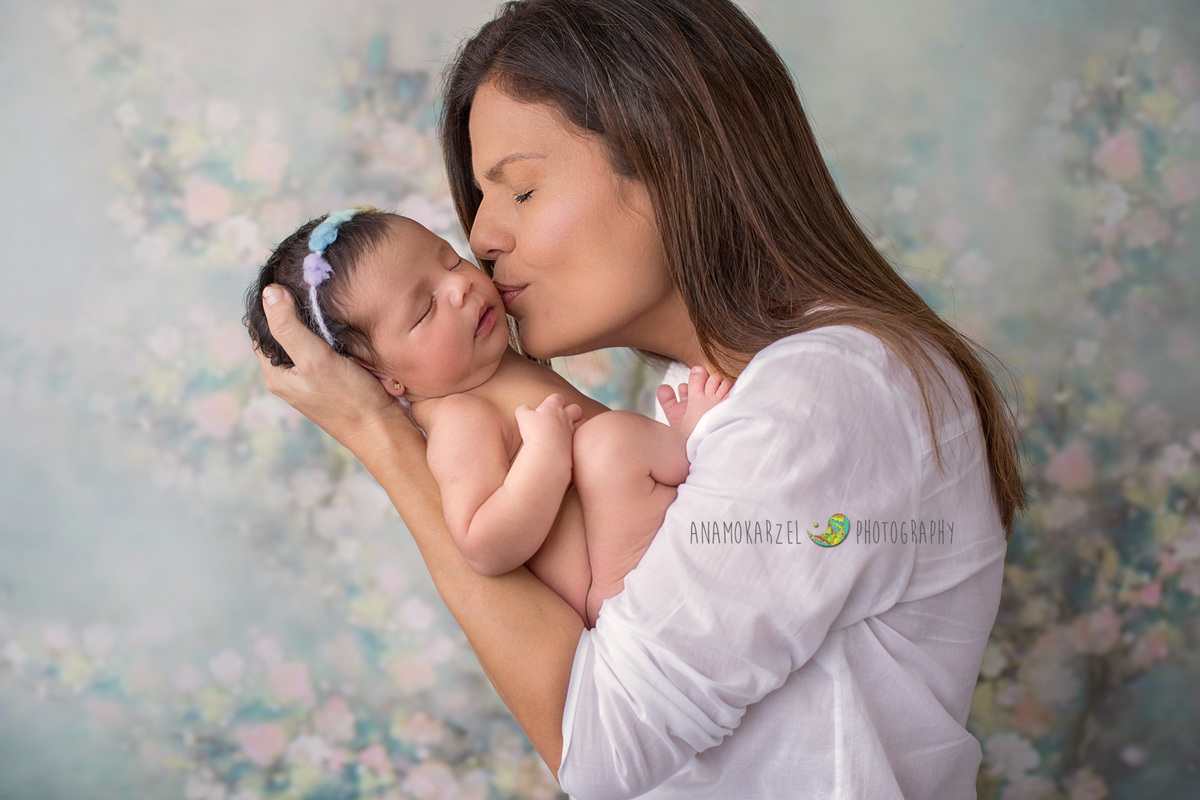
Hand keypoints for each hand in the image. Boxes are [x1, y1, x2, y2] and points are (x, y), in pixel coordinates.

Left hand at [255, 285, 407, 446]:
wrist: (385, 431)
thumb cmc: (350, 400)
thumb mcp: (315, 359)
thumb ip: (289, 327)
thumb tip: (269, 292)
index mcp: (276, 374)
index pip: (261, 328)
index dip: (272, 303)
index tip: (290, 280)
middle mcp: (292, 376)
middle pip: (288, 331)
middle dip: (302, 312)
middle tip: (318, 291)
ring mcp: (314, 377)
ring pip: (313, 337)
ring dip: (325, 325)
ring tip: (337, 310)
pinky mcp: (336, 377)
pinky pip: (333, 348)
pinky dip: (341, 338)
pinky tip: (352, 333)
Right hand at [514, 393, 582, 462]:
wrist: (547, 452)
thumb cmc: (534, 432)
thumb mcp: (523, 417)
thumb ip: (523, 410)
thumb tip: (524, 408)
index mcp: (552, 408)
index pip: (556, 397)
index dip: (553, 401)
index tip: (548, 407)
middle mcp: (565, 417)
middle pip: (575, 408)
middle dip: (572, 410)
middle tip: (562, 418)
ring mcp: (572, 430)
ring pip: (582, 422)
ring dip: (578, 423)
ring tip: (569, 430)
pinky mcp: (574, 444)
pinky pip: (581, 438)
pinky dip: (578, 438)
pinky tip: (570, 443)